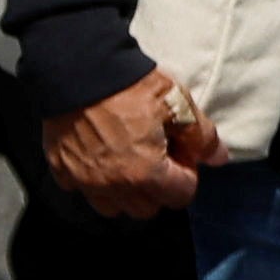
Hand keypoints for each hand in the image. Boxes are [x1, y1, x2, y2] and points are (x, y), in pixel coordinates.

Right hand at [43, 69, 222, 219]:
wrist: (79, 71)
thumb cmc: (133, 88)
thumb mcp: (179, 105)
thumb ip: (202, 137)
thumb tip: (219, 159)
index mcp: (144, 173)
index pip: (180, 196)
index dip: (188, 173)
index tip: (181, 151)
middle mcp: (112, 186)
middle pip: (147, 208)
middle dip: (159, 188)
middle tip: (158, 156)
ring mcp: (83, 181)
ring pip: (113, 207)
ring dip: (127, 192)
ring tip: (130, 160)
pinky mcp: (60, 171)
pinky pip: (84, 190)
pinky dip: (96, 181)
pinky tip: (102, 155)